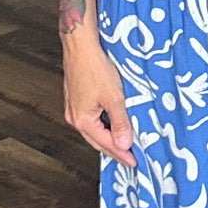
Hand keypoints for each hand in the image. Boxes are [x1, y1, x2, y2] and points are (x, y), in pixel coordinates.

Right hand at [61, 37, 136, 166]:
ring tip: (123, 146)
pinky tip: (112, 127)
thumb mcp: (114, 98)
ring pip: (93, 131)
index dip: (121, 154)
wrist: (81, 46)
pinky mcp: (76, 99)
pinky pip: (91, 120)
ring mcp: (73, 108)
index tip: (134, 162)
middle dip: (114, 151)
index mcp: (82, 120)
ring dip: (108, 139)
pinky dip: (102, 127)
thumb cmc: (95, 68)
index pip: (105, 144)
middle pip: (97, 141)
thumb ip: (120, 123)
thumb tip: (124, 144)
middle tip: (129, 159)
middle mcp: (74, 117)